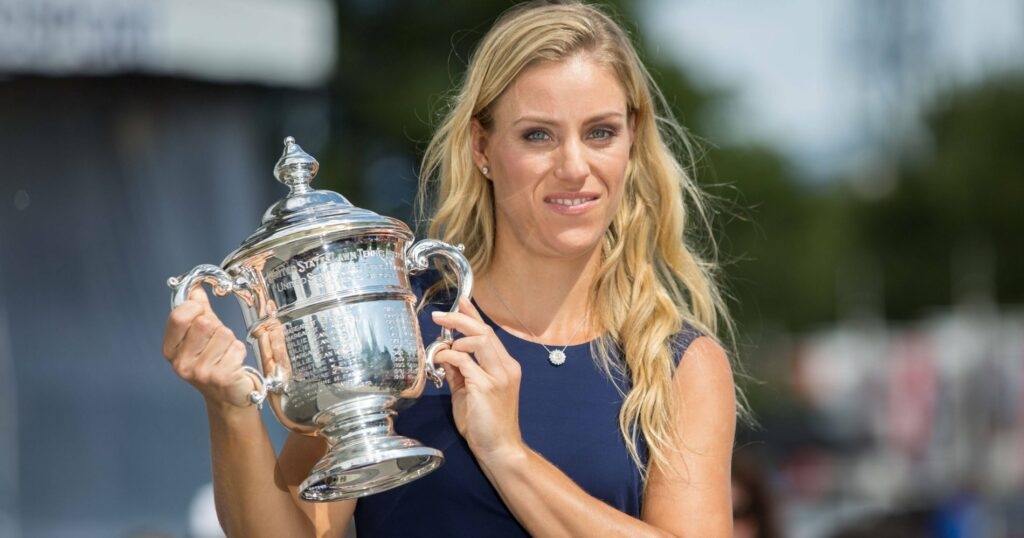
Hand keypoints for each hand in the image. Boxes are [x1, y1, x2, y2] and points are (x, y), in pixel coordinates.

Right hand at [162, 287, 255, 408]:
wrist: (228, 396)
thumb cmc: (214, 363)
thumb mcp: (202, 336)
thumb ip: (198, 311)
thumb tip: (195, 290)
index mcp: (171, 349)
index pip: (179, 315)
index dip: (195, 308)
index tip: (203, 314)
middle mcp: (181, 363)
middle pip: (204, 323)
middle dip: (217, 327)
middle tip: (217, 343)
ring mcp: (200, 372)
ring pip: (224, 333)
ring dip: (230, 341)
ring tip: (226, 354)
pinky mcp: (221, 377)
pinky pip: (236, 348)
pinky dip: (239, 352)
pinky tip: (234, 363)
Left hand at [432, 298, 525, 462]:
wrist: (500, 448)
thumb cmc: (486, 424)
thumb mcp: (469, 392)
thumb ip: (460, 372)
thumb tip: (445, 354)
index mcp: (505, 366)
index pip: (488, 333)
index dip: (474, 315)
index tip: (461, 301)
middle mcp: (506, 367)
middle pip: (484, 331)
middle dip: (460, 319)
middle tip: (439, 315)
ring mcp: (498, 376)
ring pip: (479, 340)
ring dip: (456, 336)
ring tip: (441, 343)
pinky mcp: (487, 387)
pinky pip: (465, 362)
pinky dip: (450, 356)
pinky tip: (440, 360)